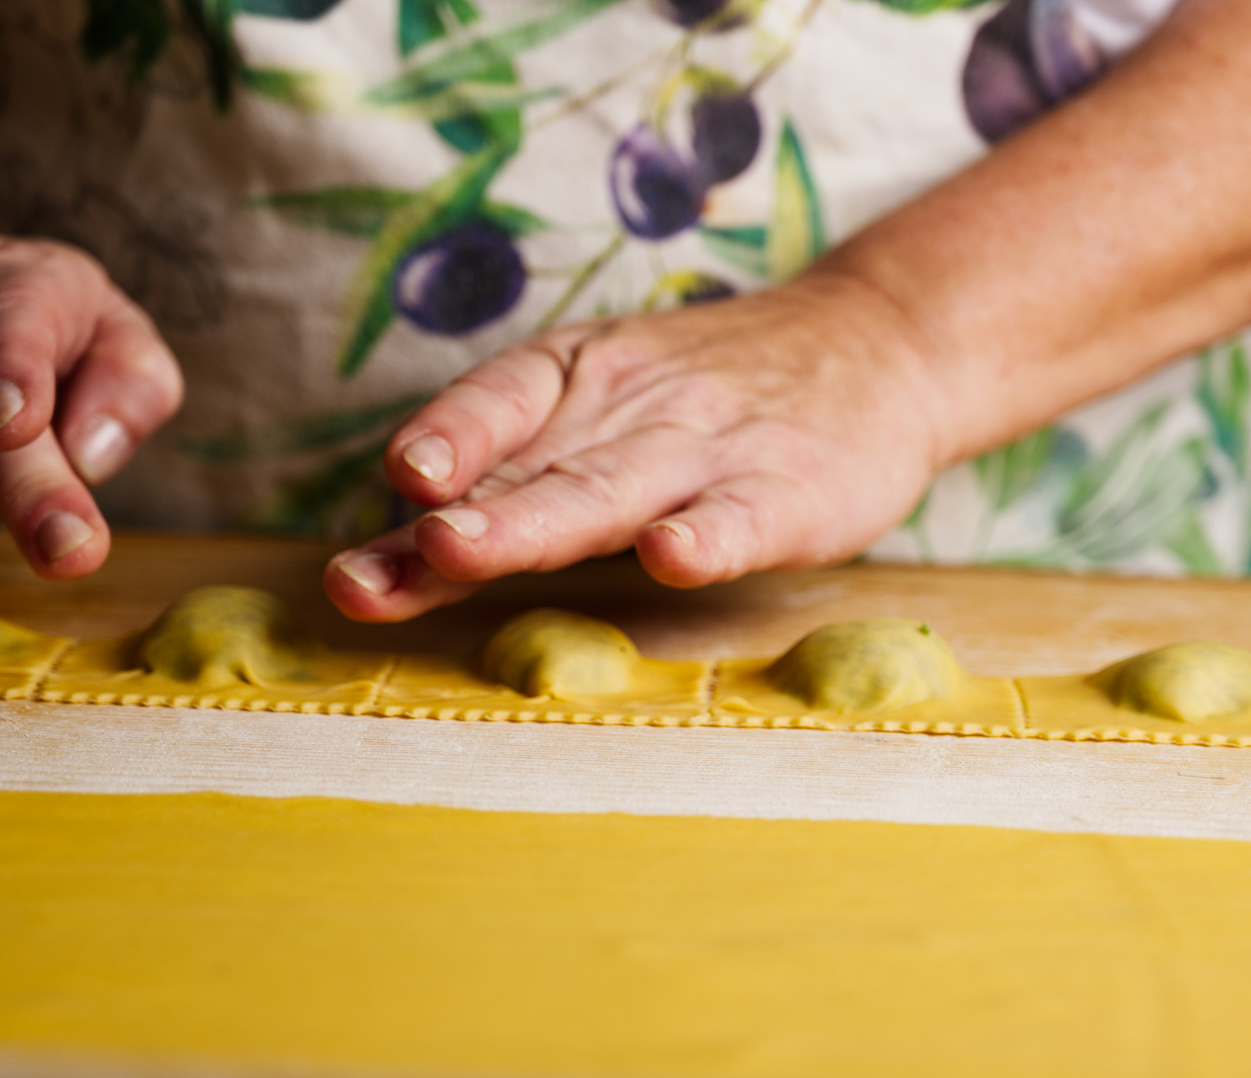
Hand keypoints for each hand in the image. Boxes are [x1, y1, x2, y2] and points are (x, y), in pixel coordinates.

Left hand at [325, 269, 952, 620]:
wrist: (874, 344)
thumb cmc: (701, 394)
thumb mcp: (597, 409)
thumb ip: (501, 483)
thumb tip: (376, 560)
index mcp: (577, 377)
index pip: (499, 400)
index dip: (448, 434)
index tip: (400, 475)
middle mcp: (631, 408)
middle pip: (538, 469)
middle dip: (466, 513)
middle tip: (407, 547)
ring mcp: (708, 450)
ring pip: (611, 491)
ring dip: (534, 522)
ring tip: (460, 548)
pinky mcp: (787, 491)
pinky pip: (740, 516)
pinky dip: (706, 537)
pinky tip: (672, 556)